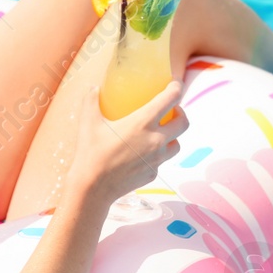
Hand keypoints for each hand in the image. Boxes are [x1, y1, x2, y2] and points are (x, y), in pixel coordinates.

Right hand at [70, 80, 188, 205]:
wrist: (92, 188)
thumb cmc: (90, 152)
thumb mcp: (88, 122)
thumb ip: (91, 101)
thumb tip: (93, 88)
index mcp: (143, 122)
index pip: (171, 98)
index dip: (176, 87)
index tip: (174, 83)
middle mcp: (156, 140)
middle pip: (184, 122)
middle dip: (180, 113)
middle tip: (170, 110)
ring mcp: (157, 159)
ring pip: (177, 144)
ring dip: (173, 136)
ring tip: (160, 133)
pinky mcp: (153, 173)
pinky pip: (162, 161)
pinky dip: (157, 155)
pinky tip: (144, 154)